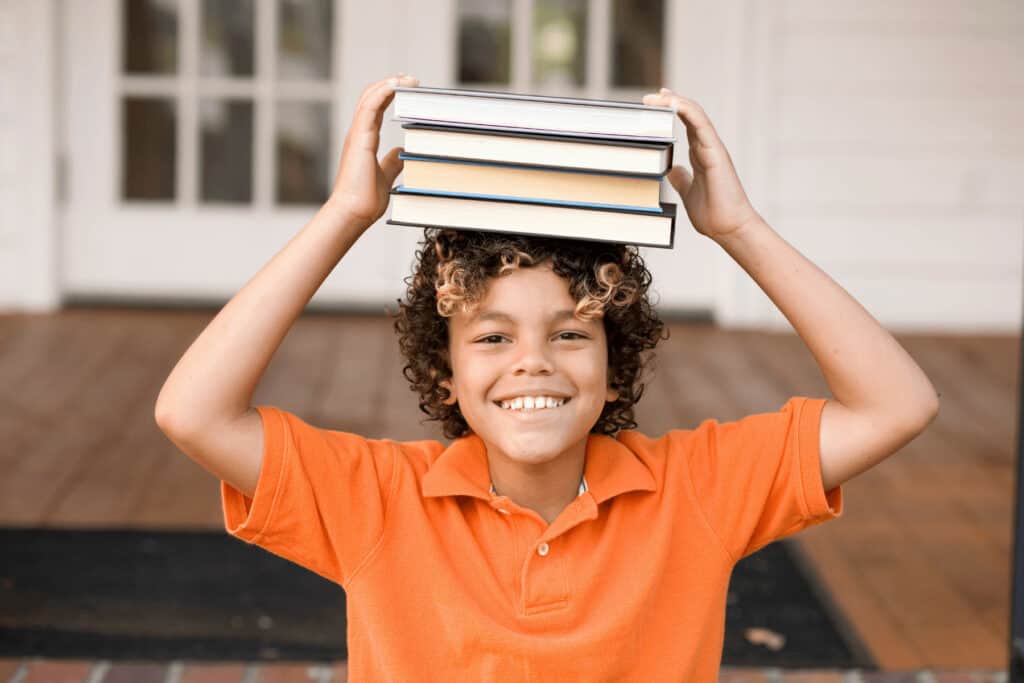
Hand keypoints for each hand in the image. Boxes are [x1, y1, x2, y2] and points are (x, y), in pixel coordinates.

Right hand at [328, 73, 418, 228]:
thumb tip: (401, 153)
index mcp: (364, 141)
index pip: (375, 108)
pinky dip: (383, 92)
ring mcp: (357, 135)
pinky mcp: (360, 138)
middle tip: (408, 77)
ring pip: (369, 98)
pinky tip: (396, 85)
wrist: (353, 213)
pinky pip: (370, 107)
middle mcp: (358, 134)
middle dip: (389, 84)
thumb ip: (392, 163)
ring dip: (389, 84)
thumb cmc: (365, 200)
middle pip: (371, 98)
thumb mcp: (386, 177)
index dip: (388, 94)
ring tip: (407, 78)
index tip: (404, 86)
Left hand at [642, 88, 760, 239]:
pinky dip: (687, 110)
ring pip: (695, 114)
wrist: (729, 229)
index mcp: (701, 155)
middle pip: (689, 114)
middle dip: (670, 101)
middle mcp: (707, 147)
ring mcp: (712, 148)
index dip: (673, 109)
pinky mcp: (715, 152)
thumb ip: (682, 179)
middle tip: (649, 97)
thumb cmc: (713, 214)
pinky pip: (701, 124)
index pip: (687, 124)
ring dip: (675, 102)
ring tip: (656, 96)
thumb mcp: (689, 193)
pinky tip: (672, 103)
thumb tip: (673, 170)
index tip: (656, 101)